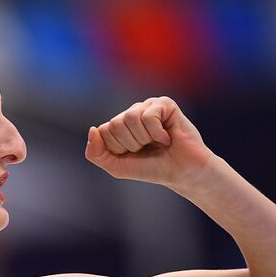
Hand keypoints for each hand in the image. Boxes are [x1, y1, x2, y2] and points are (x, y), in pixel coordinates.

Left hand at [84, 96, 214, 188]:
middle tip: (146, 149)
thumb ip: (96, 153)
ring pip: (130, 117)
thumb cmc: (151, 168)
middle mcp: (132, 113)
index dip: (117, 148)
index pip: (102, 131)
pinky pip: (148, 117)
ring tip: (156, 143)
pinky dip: (156, 133)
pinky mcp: (164, 104)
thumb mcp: (116, 167)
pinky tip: (167, 138)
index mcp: (119, 126)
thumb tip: (93, 129)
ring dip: (143, 138)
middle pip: (115, 124)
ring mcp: (148, 106)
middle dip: (130, 144)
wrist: (181, 172)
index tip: (133, 155)